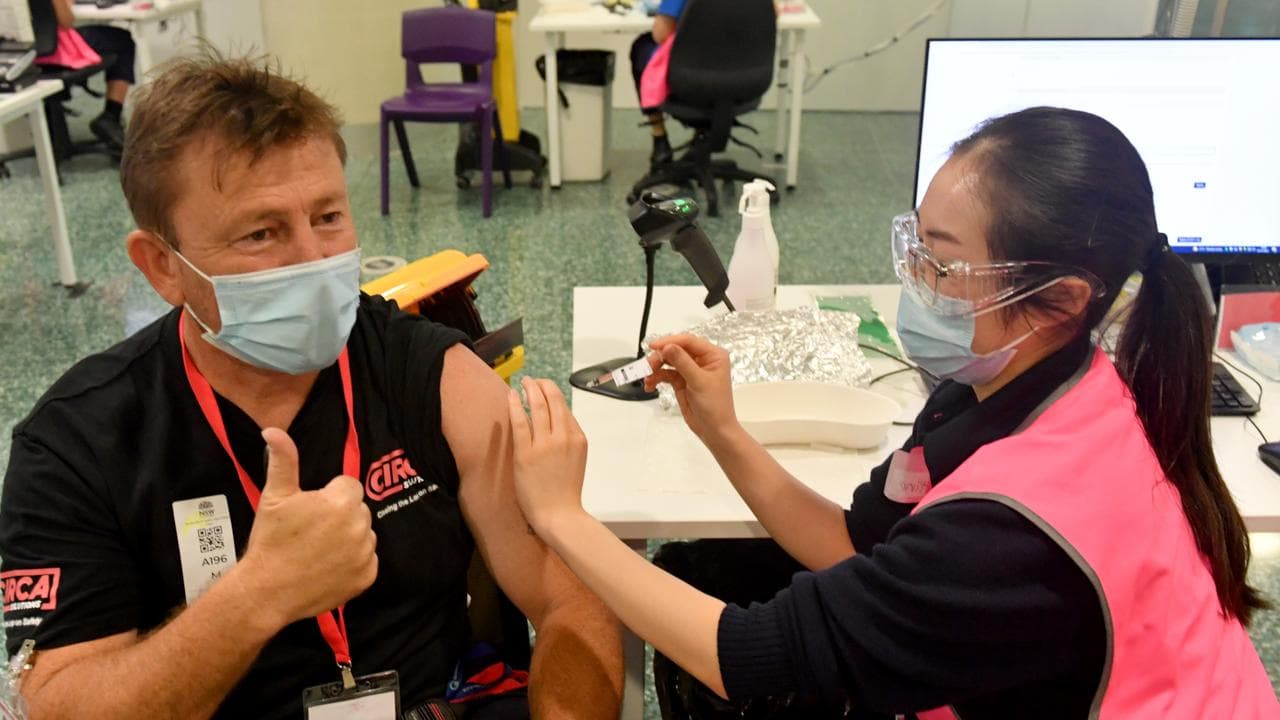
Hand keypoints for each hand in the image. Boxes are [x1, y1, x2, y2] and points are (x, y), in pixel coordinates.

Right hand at [235, 428, 377, 626]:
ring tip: (319, 549)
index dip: (329, 496)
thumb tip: (273, 430)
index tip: (311, 510)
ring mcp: (365, 554)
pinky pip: (368, 561)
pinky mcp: (367, 577)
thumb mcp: (274, 496)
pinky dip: (354, 563)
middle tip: (312, 531)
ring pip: (364, 535)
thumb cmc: (271, 541)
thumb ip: (282, 460)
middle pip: (358, 510)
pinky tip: (329, 566)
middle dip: (340, 516)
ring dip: (349, 538)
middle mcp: (360, 526)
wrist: (267, 591)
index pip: (349, 486)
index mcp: (342, 502)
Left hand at [506, 377, 588, 534]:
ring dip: (529, 389)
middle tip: (532, 380)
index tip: (543, 388)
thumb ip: (568, 439)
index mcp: (578, 438)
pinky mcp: (526, 453)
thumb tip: (556, 421)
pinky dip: (515, 405)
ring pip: (537, 406)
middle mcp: (564, 437)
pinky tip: (510, 395)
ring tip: (523, 382)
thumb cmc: (566, 491)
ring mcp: (545, 444)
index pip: (565, 409)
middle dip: (542, 385)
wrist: (559, 515)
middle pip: (553, 400)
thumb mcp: (577, 459)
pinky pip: (519, 422)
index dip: (553, 394)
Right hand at [644, 334, 739, 446]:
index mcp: (713, 355)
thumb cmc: (716, 406)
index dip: (670, 341)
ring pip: (669, 361)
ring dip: (656, 368)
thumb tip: (668, 346)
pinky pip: (666, 374)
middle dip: (661, 357)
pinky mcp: (682, 381)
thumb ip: (682, 362)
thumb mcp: (699, 381)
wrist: (714, 430)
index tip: (654, 346)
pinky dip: (657, 377)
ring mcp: (691, 370)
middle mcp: (702, 360)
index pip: (688, 341)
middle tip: (649, 365)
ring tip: (648, 377)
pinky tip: (650, 385)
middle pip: (676, 349)